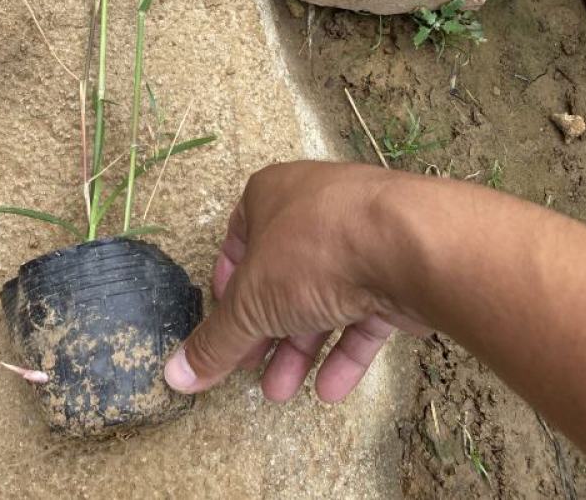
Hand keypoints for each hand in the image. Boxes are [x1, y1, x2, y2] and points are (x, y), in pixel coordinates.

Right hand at [164, 161, 428, 402]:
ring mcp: (360, 235)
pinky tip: (331, 389)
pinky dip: (345, 349)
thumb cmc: (314, 250)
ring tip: (284, 391)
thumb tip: (176, 374)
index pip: (238, 241)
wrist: (409, 242)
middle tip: (253, 371)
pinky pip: (364, 311)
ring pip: (321, 296)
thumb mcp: (251, 301)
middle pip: (280, 275)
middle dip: (265, 330)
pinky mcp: (396, 267)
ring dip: (301, 347)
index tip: (225, 329)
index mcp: (271, 195)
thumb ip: (216, 340)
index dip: (228, 288)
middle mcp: (315, 208)